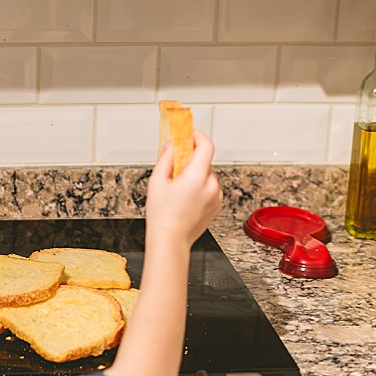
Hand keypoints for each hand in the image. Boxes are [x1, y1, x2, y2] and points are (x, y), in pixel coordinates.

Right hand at [146, 130, 222, 248]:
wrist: (171, 240)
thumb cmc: (162, 216)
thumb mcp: (157, 182)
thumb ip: (167, 158)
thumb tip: (172, 145)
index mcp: (196, 178)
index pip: (206, 146)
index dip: (198, 136)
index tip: (189, 135)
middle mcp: (211, 186)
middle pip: (205, 161)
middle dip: (192, 159)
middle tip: (176, 167)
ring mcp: (217, 196)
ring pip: (208, 174)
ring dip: (196, 174)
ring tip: (179, 189)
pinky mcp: (218, 204)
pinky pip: (210, 187)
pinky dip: (201, 187)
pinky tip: (187, 198)